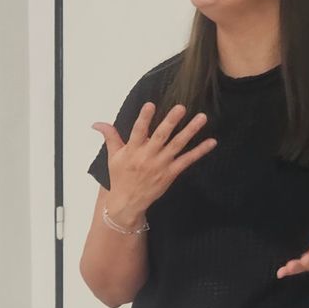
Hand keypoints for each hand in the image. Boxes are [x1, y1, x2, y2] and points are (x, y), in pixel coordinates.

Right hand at [93, 101, 215, 230]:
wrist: (128, 202)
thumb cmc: (120, 177)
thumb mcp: (113, 156)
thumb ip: (110, 136)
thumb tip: (97, 123)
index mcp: (133, 150)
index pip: (138, 131)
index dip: (144, 118)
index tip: (150, 105)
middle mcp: (148, 156)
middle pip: (161, 136)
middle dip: (171, 122)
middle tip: (181, 108)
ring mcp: (161, 165)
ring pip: (177, 145)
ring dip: (190, 131)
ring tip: (201, 118)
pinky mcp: (171, 173)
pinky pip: (187, 161)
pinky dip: (200, 151)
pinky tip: (211, 142)